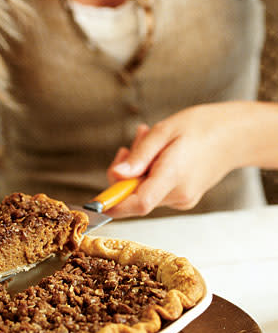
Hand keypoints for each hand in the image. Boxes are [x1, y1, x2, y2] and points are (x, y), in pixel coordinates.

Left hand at [105, 103, 254, 217]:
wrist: (237, 135)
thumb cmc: (202, 127)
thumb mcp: (165, 131)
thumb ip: (140, 155)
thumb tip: (116, 176)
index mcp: (173, 176)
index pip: (138, 203)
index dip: (113, 205)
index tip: (94, 203)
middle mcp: (178, 194)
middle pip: (134, 196)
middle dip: (124, 174)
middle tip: (132, 145)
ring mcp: (182, 199)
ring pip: (143, 191)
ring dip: (137, 169)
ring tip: (149, 141)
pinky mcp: (183, 199)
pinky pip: (154, 190)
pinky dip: (148, 173)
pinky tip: (158, 153)